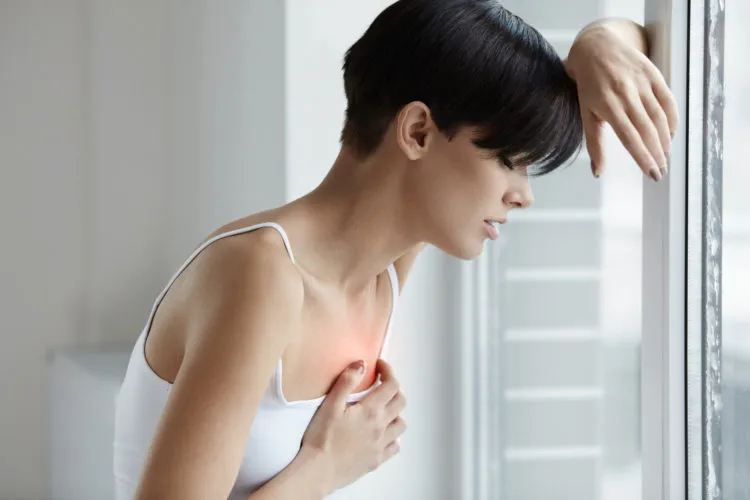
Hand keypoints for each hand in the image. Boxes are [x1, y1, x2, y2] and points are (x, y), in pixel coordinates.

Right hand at [301, 359, 406, 493]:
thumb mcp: (330, 405)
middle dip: (394, 388)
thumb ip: (346, 382)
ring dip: (396, 412)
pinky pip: (395, 446)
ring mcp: (381, 445)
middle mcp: (380, 427)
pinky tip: (383, 434)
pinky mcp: (377, 459)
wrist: (318, 471)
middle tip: (382, 385)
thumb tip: (361, 365)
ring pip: (401, 424)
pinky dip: (393, 437)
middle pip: (401, 401)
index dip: (388, 371)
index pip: (391, 385)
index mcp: (370, 411)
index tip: (380, 367)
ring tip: (384, 409)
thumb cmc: (321, 439)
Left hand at [565, 22, 678, 179]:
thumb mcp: (585, 113)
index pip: (629, 138)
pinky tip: (670, 133)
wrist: (596, 48)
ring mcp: (641, 82)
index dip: (643, 157)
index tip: (653, 174)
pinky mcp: (652, 74)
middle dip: (657, 154)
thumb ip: (594, 143)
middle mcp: (626, 94)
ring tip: (665, 155)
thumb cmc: (588, 86)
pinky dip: (672, 118)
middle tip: (661, 171)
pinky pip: (668, 100)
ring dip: (665, 139)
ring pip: (659, 116)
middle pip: (647, 130)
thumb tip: (597, 172)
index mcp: (607, 106)